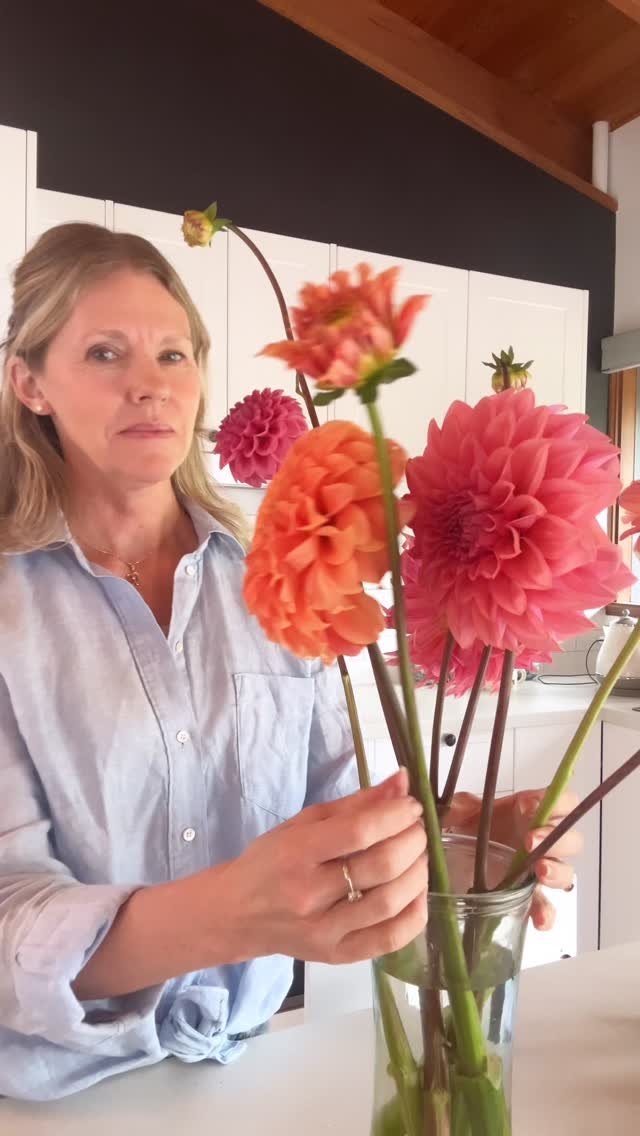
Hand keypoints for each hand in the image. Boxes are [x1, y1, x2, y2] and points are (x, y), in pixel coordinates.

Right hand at [221, 769, 427, 965]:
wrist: (238, 914)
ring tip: (417, 857)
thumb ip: (356, 804)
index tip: (411, 807)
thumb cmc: (271, 860)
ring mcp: (324, 931)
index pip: (359, 832)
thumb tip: (403, 782)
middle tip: (416, 830)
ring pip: (390, 902)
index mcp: (297, 853)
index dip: (395, 816)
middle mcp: (309, 894)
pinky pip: (390, 940)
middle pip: (381, 866)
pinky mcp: (336, 956)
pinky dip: (414, 915)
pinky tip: (415, 893)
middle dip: (412, 841)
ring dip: (417, 873)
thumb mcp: (303, 823)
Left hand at [442, 789, 582, 930]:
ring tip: (540, 872)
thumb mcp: (463, 812)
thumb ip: (459, 807)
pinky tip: (538, 919)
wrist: (459, 859)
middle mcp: (542, 841)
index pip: (562, 802)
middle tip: (530, 841)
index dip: (555, 804)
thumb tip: (453, 809)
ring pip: (565, 872)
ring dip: (557, 872)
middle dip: (556, 839)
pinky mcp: (530, 895)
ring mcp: (538, 869)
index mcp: (531, 813)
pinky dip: (546, 914)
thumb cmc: (472, 827)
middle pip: (571, 839)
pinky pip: (547, 906)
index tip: (529, 807)